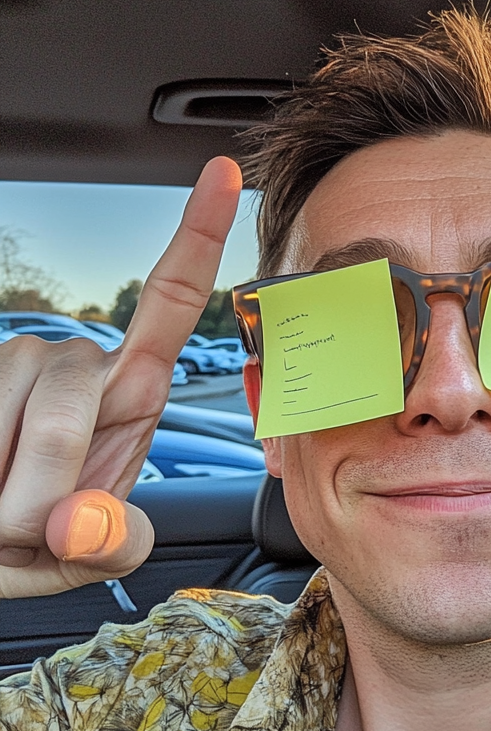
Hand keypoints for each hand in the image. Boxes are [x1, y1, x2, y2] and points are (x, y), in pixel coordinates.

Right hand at [0, 157, 242, 598]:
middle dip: (50, 475)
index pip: (170, 302)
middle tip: (27, 527)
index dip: (199, 236)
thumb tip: (80, 520)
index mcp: (130, 392)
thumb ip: (111, 545)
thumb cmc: (28, 543)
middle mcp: (75, 363)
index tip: (227, 173)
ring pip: (23, 406)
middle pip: (74, 387)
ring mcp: (13, 361)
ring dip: (7, 485)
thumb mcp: (85, 556)